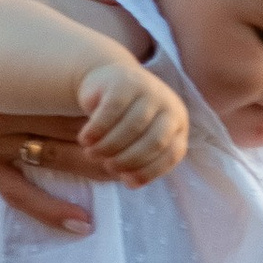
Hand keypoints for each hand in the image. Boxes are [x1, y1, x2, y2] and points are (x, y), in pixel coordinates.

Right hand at [0, 0, 137, 236]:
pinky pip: (13, 190)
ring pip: (53, 164)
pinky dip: (47, 209)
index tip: (152, 114)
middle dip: (117, 145)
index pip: (82, 106)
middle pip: (72, 139)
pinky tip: (83, 222)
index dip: (122, 114)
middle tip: (151, 148)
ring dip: (95, 172)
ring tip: (133, 177)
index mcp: (9, 78)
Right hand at [77, 56, 186, 180]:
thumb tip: (131, 183)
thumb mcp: (139, 139)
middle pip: (154, 142)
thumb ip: (140, 161)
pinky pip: (111, 111)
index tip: (127, 181)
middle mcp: (169, 104)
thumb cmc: (126, 119)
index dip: (150, 171)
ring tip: (92, 153)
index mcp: (178, 123)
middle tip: (108, 165)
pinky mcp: (124, 82)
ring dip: (109, 146)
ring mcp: (148, 90)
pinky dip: (96, 130)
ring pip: (132, 128)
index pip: (173, 153)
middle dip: (128, 160)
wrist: (110, 79)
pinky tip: (85, 139)